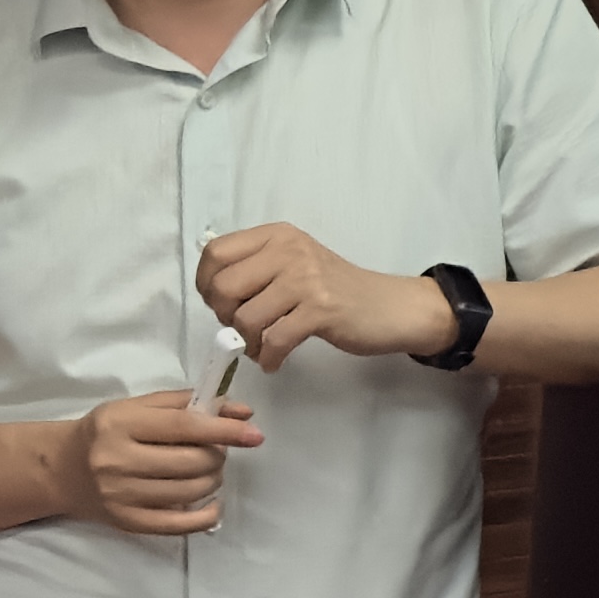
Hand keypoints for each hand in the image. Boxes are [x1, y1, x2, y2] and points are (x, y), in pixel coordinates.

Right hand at [64, 391, 266, 536]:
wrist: (61, 469)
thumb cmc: (107, 432)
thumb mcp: (138, 407)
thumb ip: (188, 404)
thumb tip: (242, 412)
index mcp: (120, 424)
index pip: (184, 427)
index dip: (225, 430)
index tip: (255, 434)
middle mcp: (116, 461)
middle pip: (192, 462)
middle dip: (217, 455)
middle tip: (215, 451)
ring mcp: (120, 495)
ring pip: (191, 491)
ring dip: (213, 480)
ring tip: (205, 471)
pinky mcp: (126, 522)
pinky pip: (179, 525)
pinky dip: (206, 515)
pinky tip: (210, 503)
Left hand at [199, 222, 458, 370]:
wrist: (391, 307)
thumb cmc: (337, 290)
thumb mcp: (295, 263)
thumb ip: (257, 268)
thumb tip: (214, 294)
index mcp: (277, 236)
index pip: (216, 253)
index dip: (207, 284)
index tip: (224, 304)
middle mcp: (289, 251)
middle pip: (224, 287)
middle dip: (225, 318)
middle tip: (244, 329)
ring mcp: (306, 279)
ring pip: (246, 318)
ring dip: (249, 343)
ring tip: (262, 348)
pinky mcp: (321, 310)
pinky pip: (274, 340)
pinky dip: (268, 358)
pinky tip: (275, 361)